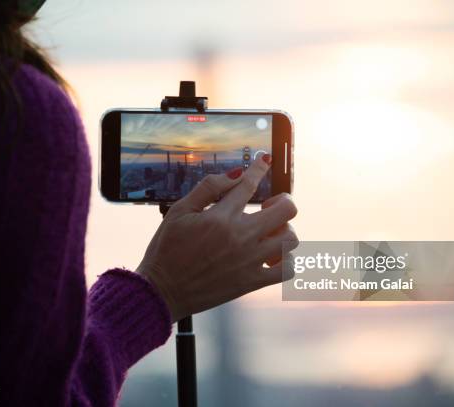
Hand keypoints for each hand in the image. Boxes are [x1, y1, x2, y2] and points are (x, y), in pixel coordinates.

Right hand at [137, 154, 298, 322]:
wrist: (161, 291)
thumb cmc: (166, 249)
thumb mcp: (179, 211)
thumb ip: (208, 188)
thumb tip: (236, 174)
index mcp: (220, 217)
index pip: (250, 183)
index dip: (259, 167)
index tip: (264, 161)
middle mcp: (240, 237)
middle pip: (287, 210)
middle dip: (283, 200)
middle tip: (269, 205)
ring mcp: (249, 261)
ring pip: (291, 239)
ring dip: (284, 230)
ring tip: (269, 232)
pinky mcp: (252, 282)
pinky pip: (287, 270)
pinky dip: (285, 261)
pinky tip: (271, 256)